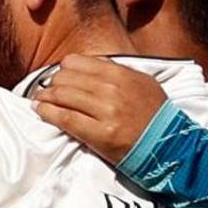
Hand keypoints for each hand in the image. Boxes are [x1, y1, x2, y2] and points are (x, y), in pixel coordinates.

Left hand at [30, 54, 170, 167]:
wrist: (167, 145)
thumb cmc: (152, 114)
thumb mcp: (141, 82)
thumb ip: (115, 71)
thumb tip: (85, 65)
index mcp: (121, 74)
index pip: (77, 62)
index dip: (63, 70)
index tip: (59, 77)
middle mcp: (113, 89)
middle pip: (65, 78)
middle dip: (51, 84)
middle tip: (45, 91)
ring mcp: (106, 111)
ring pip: (62, 95)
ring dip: (45, 97)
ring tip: (40, 101)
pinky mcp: (100, 133)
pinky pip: (64, 118)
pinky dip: (47, 112)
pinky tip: (40, 111)